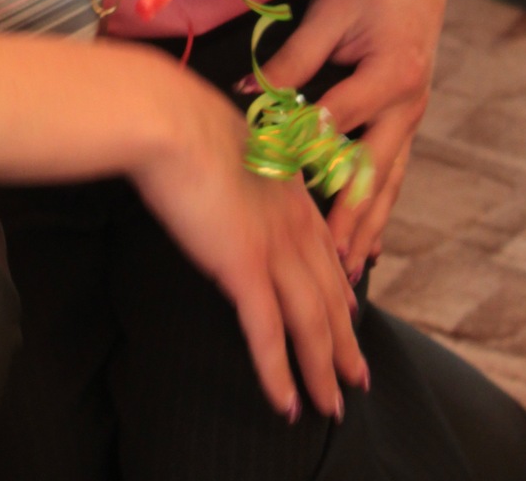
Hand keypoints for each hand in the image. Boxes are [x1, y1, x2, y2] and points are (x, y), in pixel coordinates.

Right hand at [132, 62, 365, 418]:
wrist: (166, 118)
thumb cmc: (179, 119)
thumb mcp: (224, 137)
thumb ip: (237, 162)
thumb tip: (223, 169)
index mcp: (289, 188)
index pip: (326, 248)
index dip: (342, 285)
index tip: (351, 310)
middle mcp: (292, 222)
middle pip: (331, 295)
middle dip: (347, 342)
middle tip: (358, 378)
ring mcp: (273, 247)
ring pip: (312, 324)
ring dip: (324, 370)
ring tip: (331, 406)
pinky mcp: (244, 268)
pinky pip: (268, 335)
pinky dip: (279, 374)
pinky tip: (286, 403)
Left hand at [255, 0, 447, 277]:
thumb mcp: (329, 12)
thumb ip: (293, 58)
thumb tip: (248, 93)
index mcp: (391, 75)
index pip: (338, 121)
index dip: (301, 147)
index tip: (271, 177)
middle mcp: (409, 103)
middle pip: (374, 169)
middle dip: (351, 215)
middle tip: (328, 258)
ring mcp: (412, 112)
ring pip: (389, 178)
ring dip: (370, 221)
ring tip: (351, 264)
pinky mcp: (406, 114)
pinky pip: (394, 167)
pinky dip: (381, 203)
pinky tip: (372, 237)